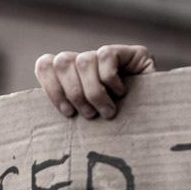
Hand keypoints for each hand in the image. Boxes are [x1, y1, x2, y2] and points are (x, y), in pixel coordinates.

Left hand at [34, 45, 154, 119]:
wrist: (155, 129)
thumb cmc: (115, 136)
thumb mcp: (84, 127)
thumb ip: (65, 116)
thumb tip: (35, 129)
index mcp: (72, 77)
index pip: (45, 64)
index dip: (51, 86)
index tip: (67, 112)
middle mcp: (88, 62)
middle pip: (62, 62)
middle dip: (74, 93)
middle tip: (89, 115)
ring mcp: (109, 56)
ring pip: (83, 61)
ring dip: (94, 92)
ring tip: (108, 111)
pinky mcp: (132, 53)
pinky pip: (106, 56)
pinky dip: (110, 79)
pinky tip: (121, 93)